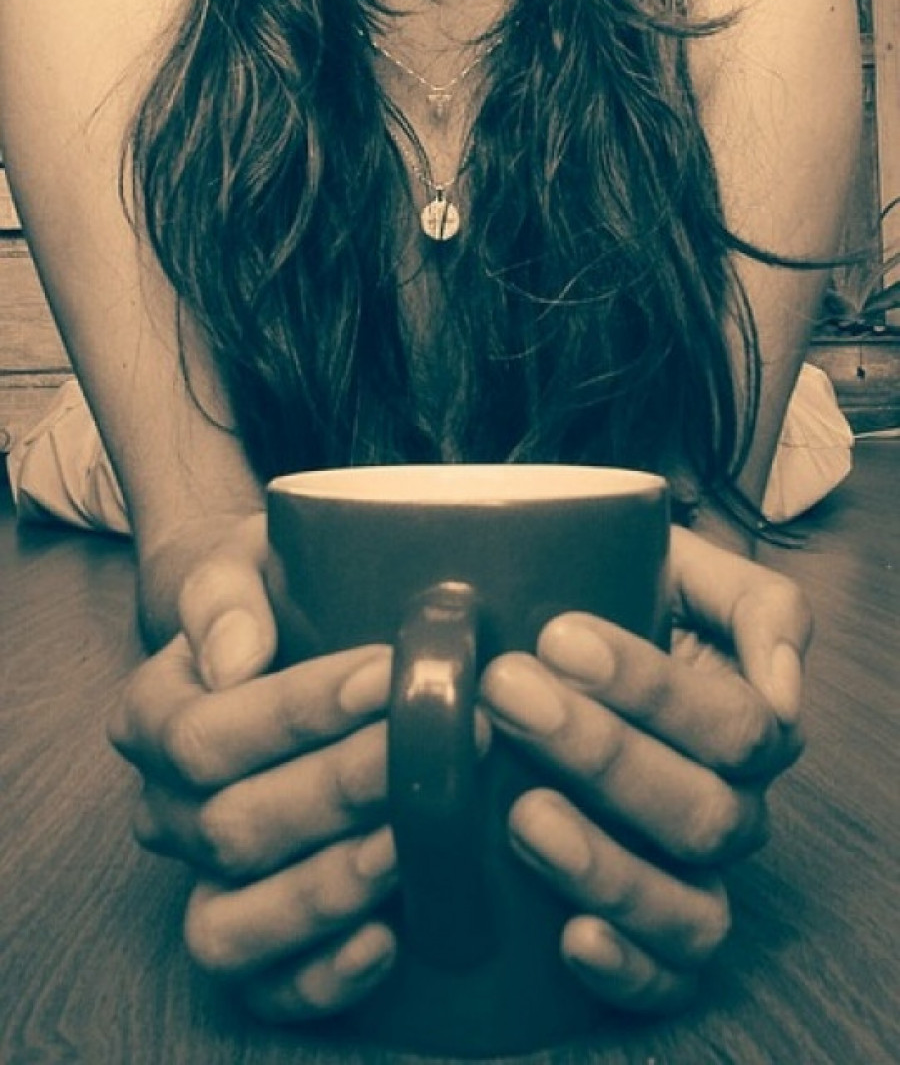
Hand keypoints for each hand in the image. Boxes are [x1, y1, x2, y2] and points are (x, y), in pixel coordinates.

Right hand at [109, 521, 399, 1020]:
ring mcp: (205, 881)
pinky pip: (264, 989)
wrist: (302, 626)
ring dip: (326, 889)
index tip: (385, 675)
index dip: (295, 712)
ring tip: (412, 843)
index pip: (201, 731)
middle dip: (340, 790)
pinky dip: (322, 977)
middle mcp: (167, 808)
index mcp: (154, 714)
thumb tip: (236, 655)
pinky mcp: (256, 943)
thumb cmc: (284, 590)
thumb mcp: (253, 556)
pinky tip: (387, 939)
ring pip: (232, 921)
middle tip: (441, 751)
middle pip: (231, 824)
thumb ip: (227, 592)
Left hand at [479, 525, 811, 1014]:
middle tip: (509, 693)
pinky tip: (570, 936)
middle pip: (705, 811)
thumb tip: (783, 686)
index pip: (734, 723)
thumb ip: (751, 602)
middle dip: (602, 753)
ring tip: (523, 815)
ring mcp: (695, 877)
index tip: (557, 635)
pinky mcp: (649, 935)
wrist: (544, 641)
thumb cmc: (613, 597)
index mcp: (749, 721)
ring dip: (608, 865)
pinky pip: (668, 980)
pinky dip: (627, 968)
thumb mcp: (677, 566)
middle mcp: (732, 806)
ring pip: (692, 907)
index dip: (651, 688)